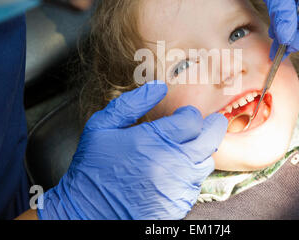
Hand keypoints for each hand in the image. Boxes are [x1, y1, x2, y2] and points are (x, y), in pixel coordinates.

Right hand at [37, 81, 226, 218]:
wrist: (85, 211)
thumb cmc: (92, 167)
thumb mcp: (102, 126)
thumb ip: (132, 103)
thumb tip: (159, 87)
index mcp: (153, 141)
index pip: (192, 120)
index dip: (190, 114)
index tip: (183, 115)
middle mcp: (171, 164)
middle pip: (209, 140)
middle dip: (212, 127)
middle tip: (212, 121)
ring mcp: (176, 187)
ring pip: (206, 162)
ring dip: (201, 151)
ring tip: (189, 147)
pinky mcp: (178, 205)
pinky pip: (196, 185)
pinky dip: (192, 174)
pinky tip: (176, 170)